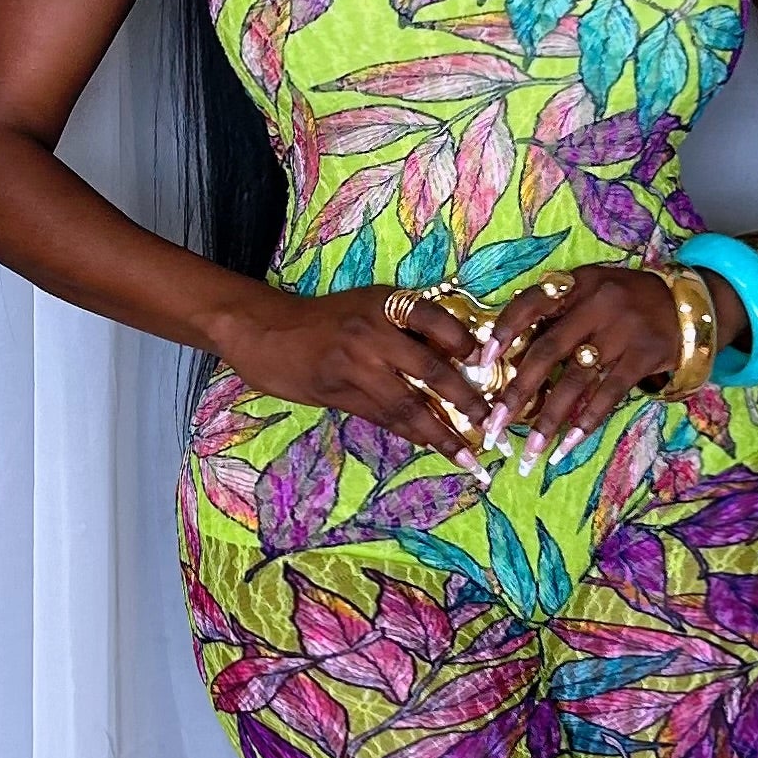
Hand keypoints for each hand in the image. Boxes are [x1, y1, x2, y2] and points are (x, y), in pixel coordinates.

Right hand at [209, 282, 494, 450]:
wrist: (266, 332)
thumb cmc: (322, 320)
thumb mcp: (365, 307)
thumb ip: (403, 327)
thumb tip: (454, 356)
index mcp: (382, 303)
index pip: (434, 319)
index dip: (464, 343)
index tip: (489, 365)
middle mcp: (371, 332)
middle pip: (430, 369)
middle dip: (465, 399)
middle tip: (492, 421)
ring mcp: (355, 365)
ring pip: (409, 404)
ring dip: (442, 432)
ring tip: (469, 454)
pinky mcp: (339, 393)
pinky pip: (384, 418)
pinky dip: (412, 434)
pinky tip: (433, 446)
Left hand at [474, 264, 679, 462]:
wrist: (686, 304)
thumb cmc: (625, 301)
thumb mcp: (591, 291)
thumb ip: (557, 313)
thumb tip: (509, 355)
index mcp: (577, 283)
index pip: (531, 304)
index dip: (504, 331)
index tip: (481, 363)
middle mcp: (597, 303)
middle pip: (547, 351)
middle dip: (518, 392)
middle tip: (495, 425)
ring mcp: (622, 330)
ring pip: (576, 380)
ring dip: (550, 418)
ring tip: (531, 449)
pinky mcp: (644, 355)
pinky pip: (609, 393)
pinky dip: (587, 420)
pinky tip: (568, 443)